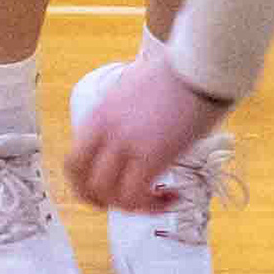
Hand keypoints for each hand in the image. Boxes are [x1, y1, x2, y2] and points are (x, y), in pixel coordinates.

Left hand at [67, 48, 228, 215]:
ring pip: (110, 196)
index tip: (107, 191)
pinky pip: (136, 197)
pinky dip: (153, 207)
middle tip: (127, 202)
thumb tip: (128, 147)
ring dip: (134, 207)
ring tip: (158, 199)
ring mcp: (125, 143)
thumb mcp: (135, 93)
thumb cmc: (177, 76)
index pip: (73, 163)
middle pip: (83, 184)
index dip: (85, 185)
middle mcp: (105, 131)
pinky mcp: (150, 154)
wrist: (200, 66)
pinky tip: (173, 196)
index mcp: (99, 115)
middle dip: (102, 202)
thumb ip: (122, 120)